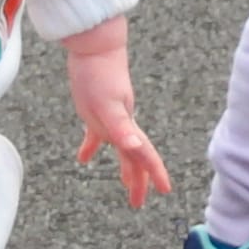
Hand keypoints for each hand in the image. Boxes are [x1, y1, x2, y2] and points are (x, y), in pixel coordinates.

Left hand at [64, 20, 171, 209]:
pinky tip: (83, 158)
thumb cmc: (100, 73)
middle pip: (134, 158)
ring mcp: (110, 118)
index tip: (165, 191)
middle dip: (138, 180)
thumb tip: (134, 147)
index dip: (155, 174)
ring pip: (120, 148)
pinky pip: (95, 135)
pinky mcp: (95, 111)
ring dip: (124, 167)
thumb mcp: (107, 104)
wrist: (94, 45)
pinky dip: (90, 147)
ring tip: (125, 183)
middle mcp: (122, 125)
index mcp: (127, 127)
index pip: (144, 156)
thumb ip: (121, 128)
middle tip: (138, 203)